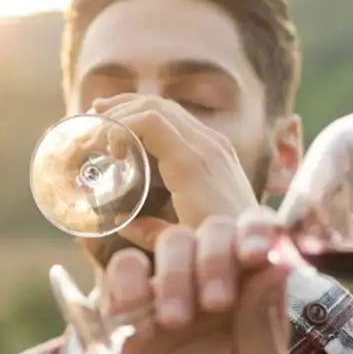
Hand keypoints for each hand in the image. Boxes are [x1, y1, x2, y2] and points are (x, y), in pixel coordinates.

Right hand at [90, 94, 259, 239]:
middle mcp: (208, 145)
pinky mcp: (219, 147)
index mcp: (193, 164)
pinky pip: (181, 120)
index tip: (100, 148)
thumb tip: (118, 222)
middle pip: (156, 105)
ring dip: (134, 107)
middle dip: (119, 109)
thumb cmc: (220, 248)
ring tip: (104, 116)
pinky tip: (134, 127)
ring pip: (168, 107)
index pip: (150, 120)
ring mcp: (216, 143)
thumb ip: (146, 232)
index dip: (119, 126)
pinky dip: (152, 117)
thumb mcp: (178, 244)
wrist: (261, 244)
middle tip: (91, 123)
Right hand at [106, 207, 291, 353]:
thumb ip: (264, 322)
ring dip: (174, 275)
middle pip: (213, 229)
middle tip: (213, 305)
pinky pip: (123, 266)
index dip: (257, 231)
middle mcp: (214, 280)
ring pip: (171, 241)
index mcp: (254, 292)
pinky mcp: (127, 303)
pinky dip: (127, 282)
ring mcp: (169, 287)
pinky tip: (134, 320)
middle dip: (214, 259)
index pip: (259, 236)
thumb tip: (277, 264)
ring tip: (173, 323)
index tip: (253, 255)